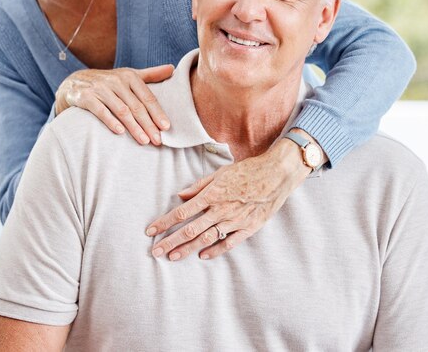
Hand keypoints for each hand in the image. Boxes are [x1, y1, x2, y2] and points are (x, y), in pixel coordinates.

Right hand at [55, 65, 173, 144]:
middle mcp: (116, 81)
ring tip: (144, 141)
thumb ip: (151, 74)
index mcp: (129, 76)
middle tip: (158, 140)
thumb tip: (173, 69)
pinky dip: (111, 121)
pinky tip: (120, 132)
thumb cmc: (108, 82)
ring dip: (134, 127)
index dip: (157, 113)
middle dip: (148, 124)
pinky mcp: (85, 96)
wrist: (74, 82)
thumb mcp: (128, 75)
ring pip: (121, 110)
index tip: (166, 128)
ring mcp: (100, 88)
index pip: (147, 97)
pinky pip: (101, 111)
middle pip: (136, 106)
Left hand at [146, 136, 314, 259]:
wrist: (276, 174)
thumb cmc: (247, 170)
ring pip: (206, 239)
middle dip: (170, 241)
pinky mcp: (248, 228)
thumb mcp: (220, 173)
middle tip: (155, 252)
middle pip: (190, 230)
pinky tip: (202, 256)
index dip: (165, 223)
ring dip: (187, 249)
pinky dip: (215, 251)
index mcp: (212, 195)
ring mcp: (235, 221)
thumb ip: (199, 186)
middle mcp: (221, 210)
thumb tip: (180, 195)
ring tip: (172, 257)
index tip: (151, 231)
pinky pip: (229, 243)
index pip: (182, 212)